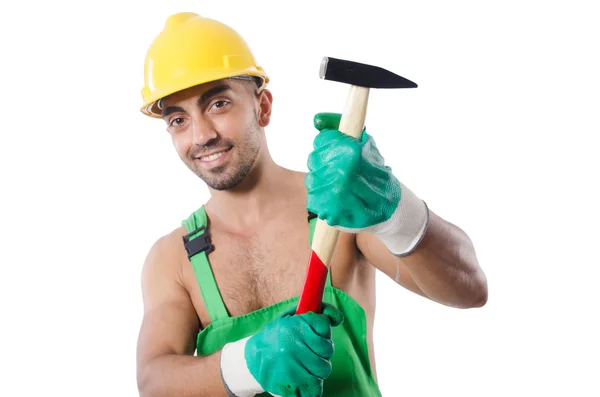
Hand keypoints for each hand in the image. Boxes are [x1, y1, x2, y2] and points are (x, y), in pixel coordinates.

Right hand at [220, 303, 343, 396]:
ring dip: (318, 368)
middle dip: (321, 351)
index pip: (323, 324)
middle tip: (309, 351)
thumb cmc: (277, 337)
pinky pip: (316, 388)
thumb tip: (339, 318)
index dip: (322, 330)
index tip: (316, 333)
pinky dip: (313, 385)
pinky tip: (304, 378)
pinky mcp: (290, 386)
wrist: (251, 362)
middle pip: (327, 349)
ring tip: (305, 364)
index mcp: (292, 325)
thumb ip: (317, 312)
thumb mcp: (291, 318)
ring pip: (324, 369)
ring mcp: (291, 366)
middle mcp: (292, 345)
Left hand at [305, 112, 428, 255]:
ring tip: (339, 185)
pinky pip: (313, 198)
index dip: (328, 145)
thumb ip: (341, 128)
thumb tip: (316, 119)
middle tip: (339, 170)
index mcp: (351, 153)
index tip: (336, 151)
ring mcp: (334, 195)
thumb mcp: (366, 144)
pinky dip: (322, 197)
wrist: (389, 208)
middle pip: (314, 159)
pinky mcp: (328, 212)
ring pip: (312, 179)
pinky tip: (335, 197)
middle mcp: (341, 174)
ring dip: (322, 180)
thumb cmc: (376, 173)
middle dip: (324, 162)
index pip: (321, 141)